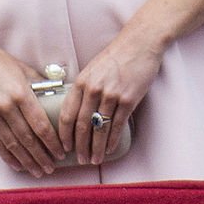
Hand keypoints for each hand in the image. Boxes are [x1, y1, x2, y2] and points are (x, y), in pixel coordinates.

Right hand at [0, 39, 65, 177]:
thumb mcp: (23, 69)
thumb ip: (39, 84)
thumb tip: (57, 95)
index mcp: (20, 92)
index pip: (40, 124)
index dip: (51, 141)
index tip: (61, 151)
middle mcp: (6, 106)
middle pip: (27, 139)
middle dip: (41, 156)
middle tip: (51, 168)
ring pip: (12, 144)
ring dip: (27, 161)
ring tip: (38, 171)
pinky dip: (8, 156)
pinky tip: (17, 164)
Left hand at [58, 30, 162, 165]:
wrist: (139, 43)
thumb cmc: (115, 56)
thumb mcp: (92, 69)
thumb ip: (84, 88)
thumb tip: (77, 112)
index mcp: (82, 81)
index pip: (67, 114)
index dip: (64, 134)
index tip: (64, 147)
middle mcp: (94, 89)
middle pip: (82, 126)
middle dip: (79, 147)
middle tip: (80, 160)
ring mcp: (111, 95)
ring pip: (99, 129)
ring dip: (96, 148)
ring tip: (94, 160)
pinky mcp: (128, 100)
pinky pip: (117, 126)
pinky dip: (112, 141)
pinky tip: (109, 149)